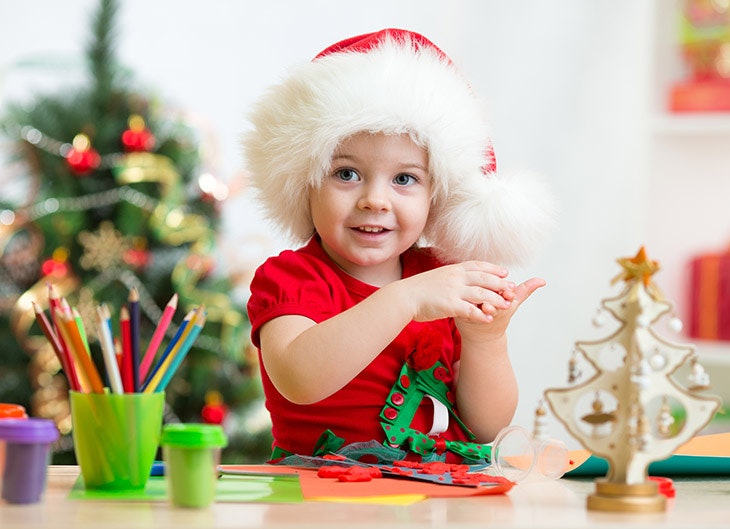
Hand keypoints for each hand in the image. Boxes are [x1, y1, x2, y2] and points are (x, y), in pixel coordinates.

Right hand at [398, 261, 516, 322]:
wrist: (403, 296)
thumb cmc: (417, 290)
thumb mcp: (436, 277)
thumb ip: (450, 277)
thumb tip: (458, 278)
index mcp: (453, 269)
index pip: (478, 265)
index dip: (493, 268)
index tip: (504, 272)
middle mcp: (455, 277)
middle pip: (484, 278)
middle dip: (500, 284)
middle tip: (512, 288)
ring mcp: (453, 290)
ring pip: (481, 294)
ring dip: (496, 300)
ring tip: (507, 306)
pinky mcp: (450, 304)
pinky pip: (470, 310)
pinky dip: (482, 315)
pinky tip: (489, 319)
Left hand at [455, 276, 545, 342]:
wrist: (481, 333)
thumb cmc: (497, 313)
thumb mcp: (513, 303)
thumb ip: (525, 290)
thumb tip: (542, 280)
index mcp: (502, 305)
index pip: (506, 300)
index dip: (507, 297)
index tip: (509, 295)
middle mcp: (489, 309)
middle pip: (492, 305)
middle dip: (492, 303)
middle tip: (489, 303)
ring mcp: (475, 313)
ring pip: (477, 309)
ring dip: (477, 308)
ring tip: (476, 307)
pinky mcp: (462, 313)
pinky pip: (463, 311)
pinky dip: (463, 309)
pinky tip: (461, 305)